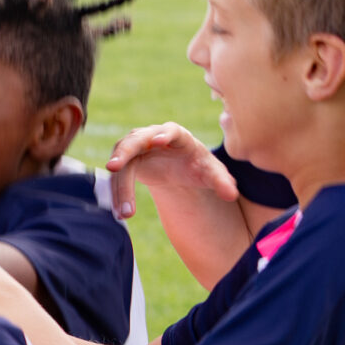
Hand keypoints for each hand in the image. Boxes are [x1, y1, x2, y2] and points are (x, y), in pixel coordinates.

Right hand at [106, 123, 238, 220]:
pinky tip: (121, 214)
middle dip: (123, 153)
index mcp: (177, 135)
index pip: (170, 130)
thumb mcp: (211, 174)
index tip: (156, 141)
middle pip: (134, 140)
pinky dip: (117, 195)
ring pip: (120, 162)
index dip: (163, 134)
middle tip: (113, 167)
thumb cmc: (197, 166)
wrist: (179, 169)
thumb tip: (231, 195)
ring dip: (118, 186)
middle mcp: (151, 136)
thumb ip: (221, 181)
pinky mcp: (125, 161)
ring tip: (124, 211)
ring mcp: (134, 147)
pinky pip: (117, 178)